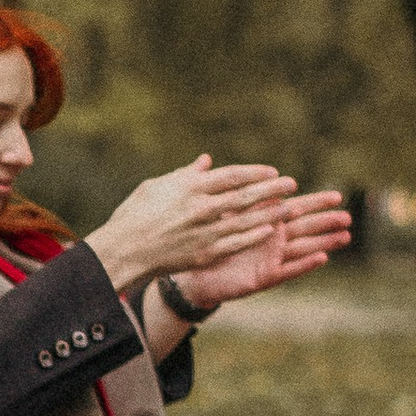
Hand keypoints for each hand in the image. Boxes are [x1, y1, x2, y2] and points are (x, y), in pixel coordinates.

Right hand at [81, 154, 301, 297]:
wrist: (125, 251)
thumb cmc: (135, 215)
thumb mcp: (156, 186)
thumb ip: (185, 175)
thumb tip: (205, 161)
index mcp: (190, 187)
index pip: (232, 176)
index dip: (255, 173)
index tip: (272, 171)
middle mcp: (202, 207)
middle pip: (245, 195)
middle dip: (271, 189)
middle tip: (291, 184)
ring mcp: (205, 231)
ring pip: (246, 219)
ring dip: (270, 212)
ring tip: (288, 208)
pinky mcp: (205, 253)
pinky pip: (236, 243)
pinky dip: (253, 235)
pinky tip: (268, 230)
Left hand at [173, 186, 354, 312]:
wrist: (193, 272)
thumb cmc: (208, 240)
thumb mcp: (221, 213)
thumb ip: (231, 193)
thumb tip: (225, 165)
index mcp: (265, 221)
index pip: (296, 208)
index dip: (317, 203)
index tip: (338, 195)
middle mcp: (272, 239)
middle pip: (306, 228)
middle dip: (327, 221)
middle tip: (349, 216)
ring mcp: (270, 258)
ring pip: (303, 248)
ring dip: (324, 242)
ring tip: (345, 236)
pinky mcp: (264, 277)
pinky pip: (288, 271)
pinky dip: (304, 265)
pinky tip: (322, 257)